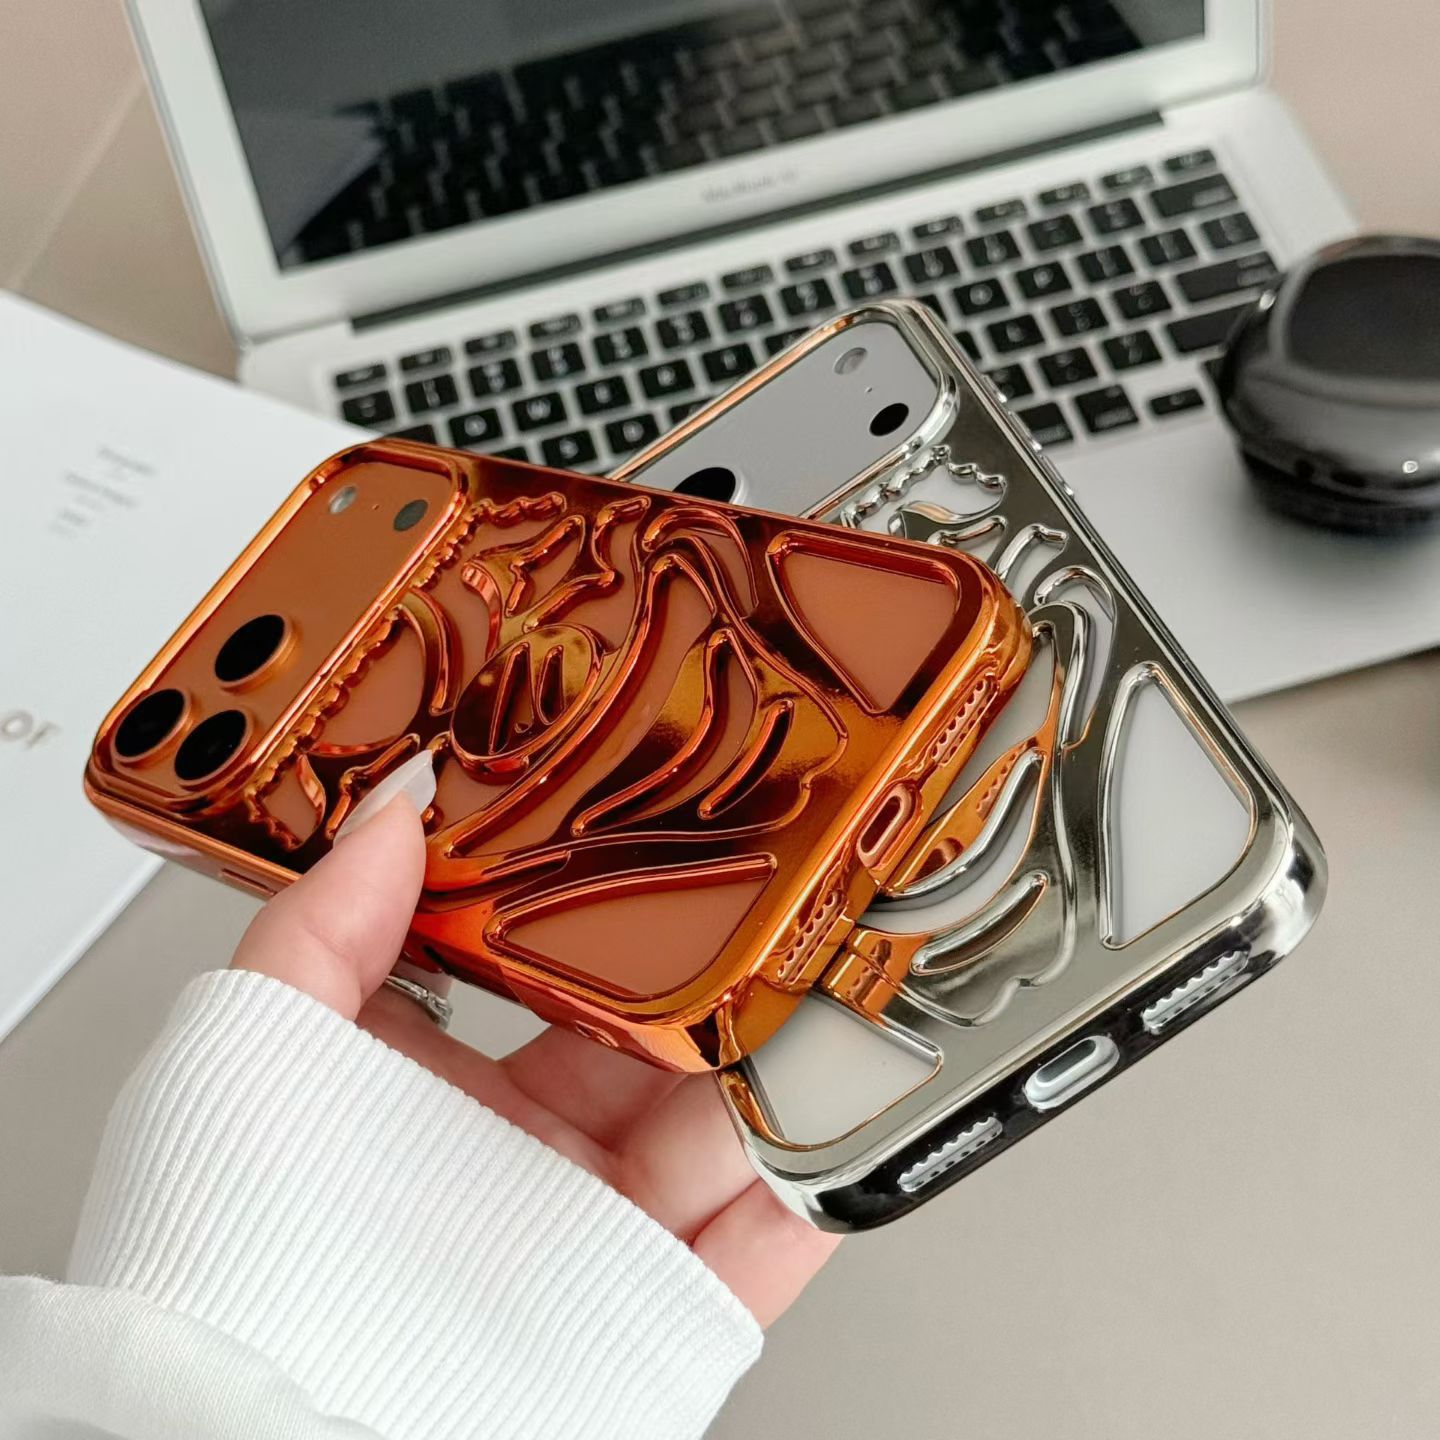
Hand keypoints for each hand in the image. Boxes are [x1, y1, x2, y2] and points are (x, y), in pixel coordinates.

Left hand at [232, 793, 839, 1326]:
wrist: (278, 1431)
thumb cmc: (234, 1256)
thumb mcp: (248, 1049)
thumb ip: (322, 924)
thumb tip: (391, 814)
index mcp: (447, 1093)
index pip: (551, 974)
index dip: (607, 906)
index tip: (656, 835)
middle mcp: (532, 1157)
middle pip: (657, 1042)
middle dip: (719, 971)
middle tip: (772, 889)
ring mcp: (602, 1229)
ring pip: (727, 1125)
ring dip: (785, 1054)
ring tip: (835, 974)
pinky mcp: (659, 1306)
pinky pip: (767, 1236)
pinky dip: (820, 1173)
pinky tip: (854, 1105)